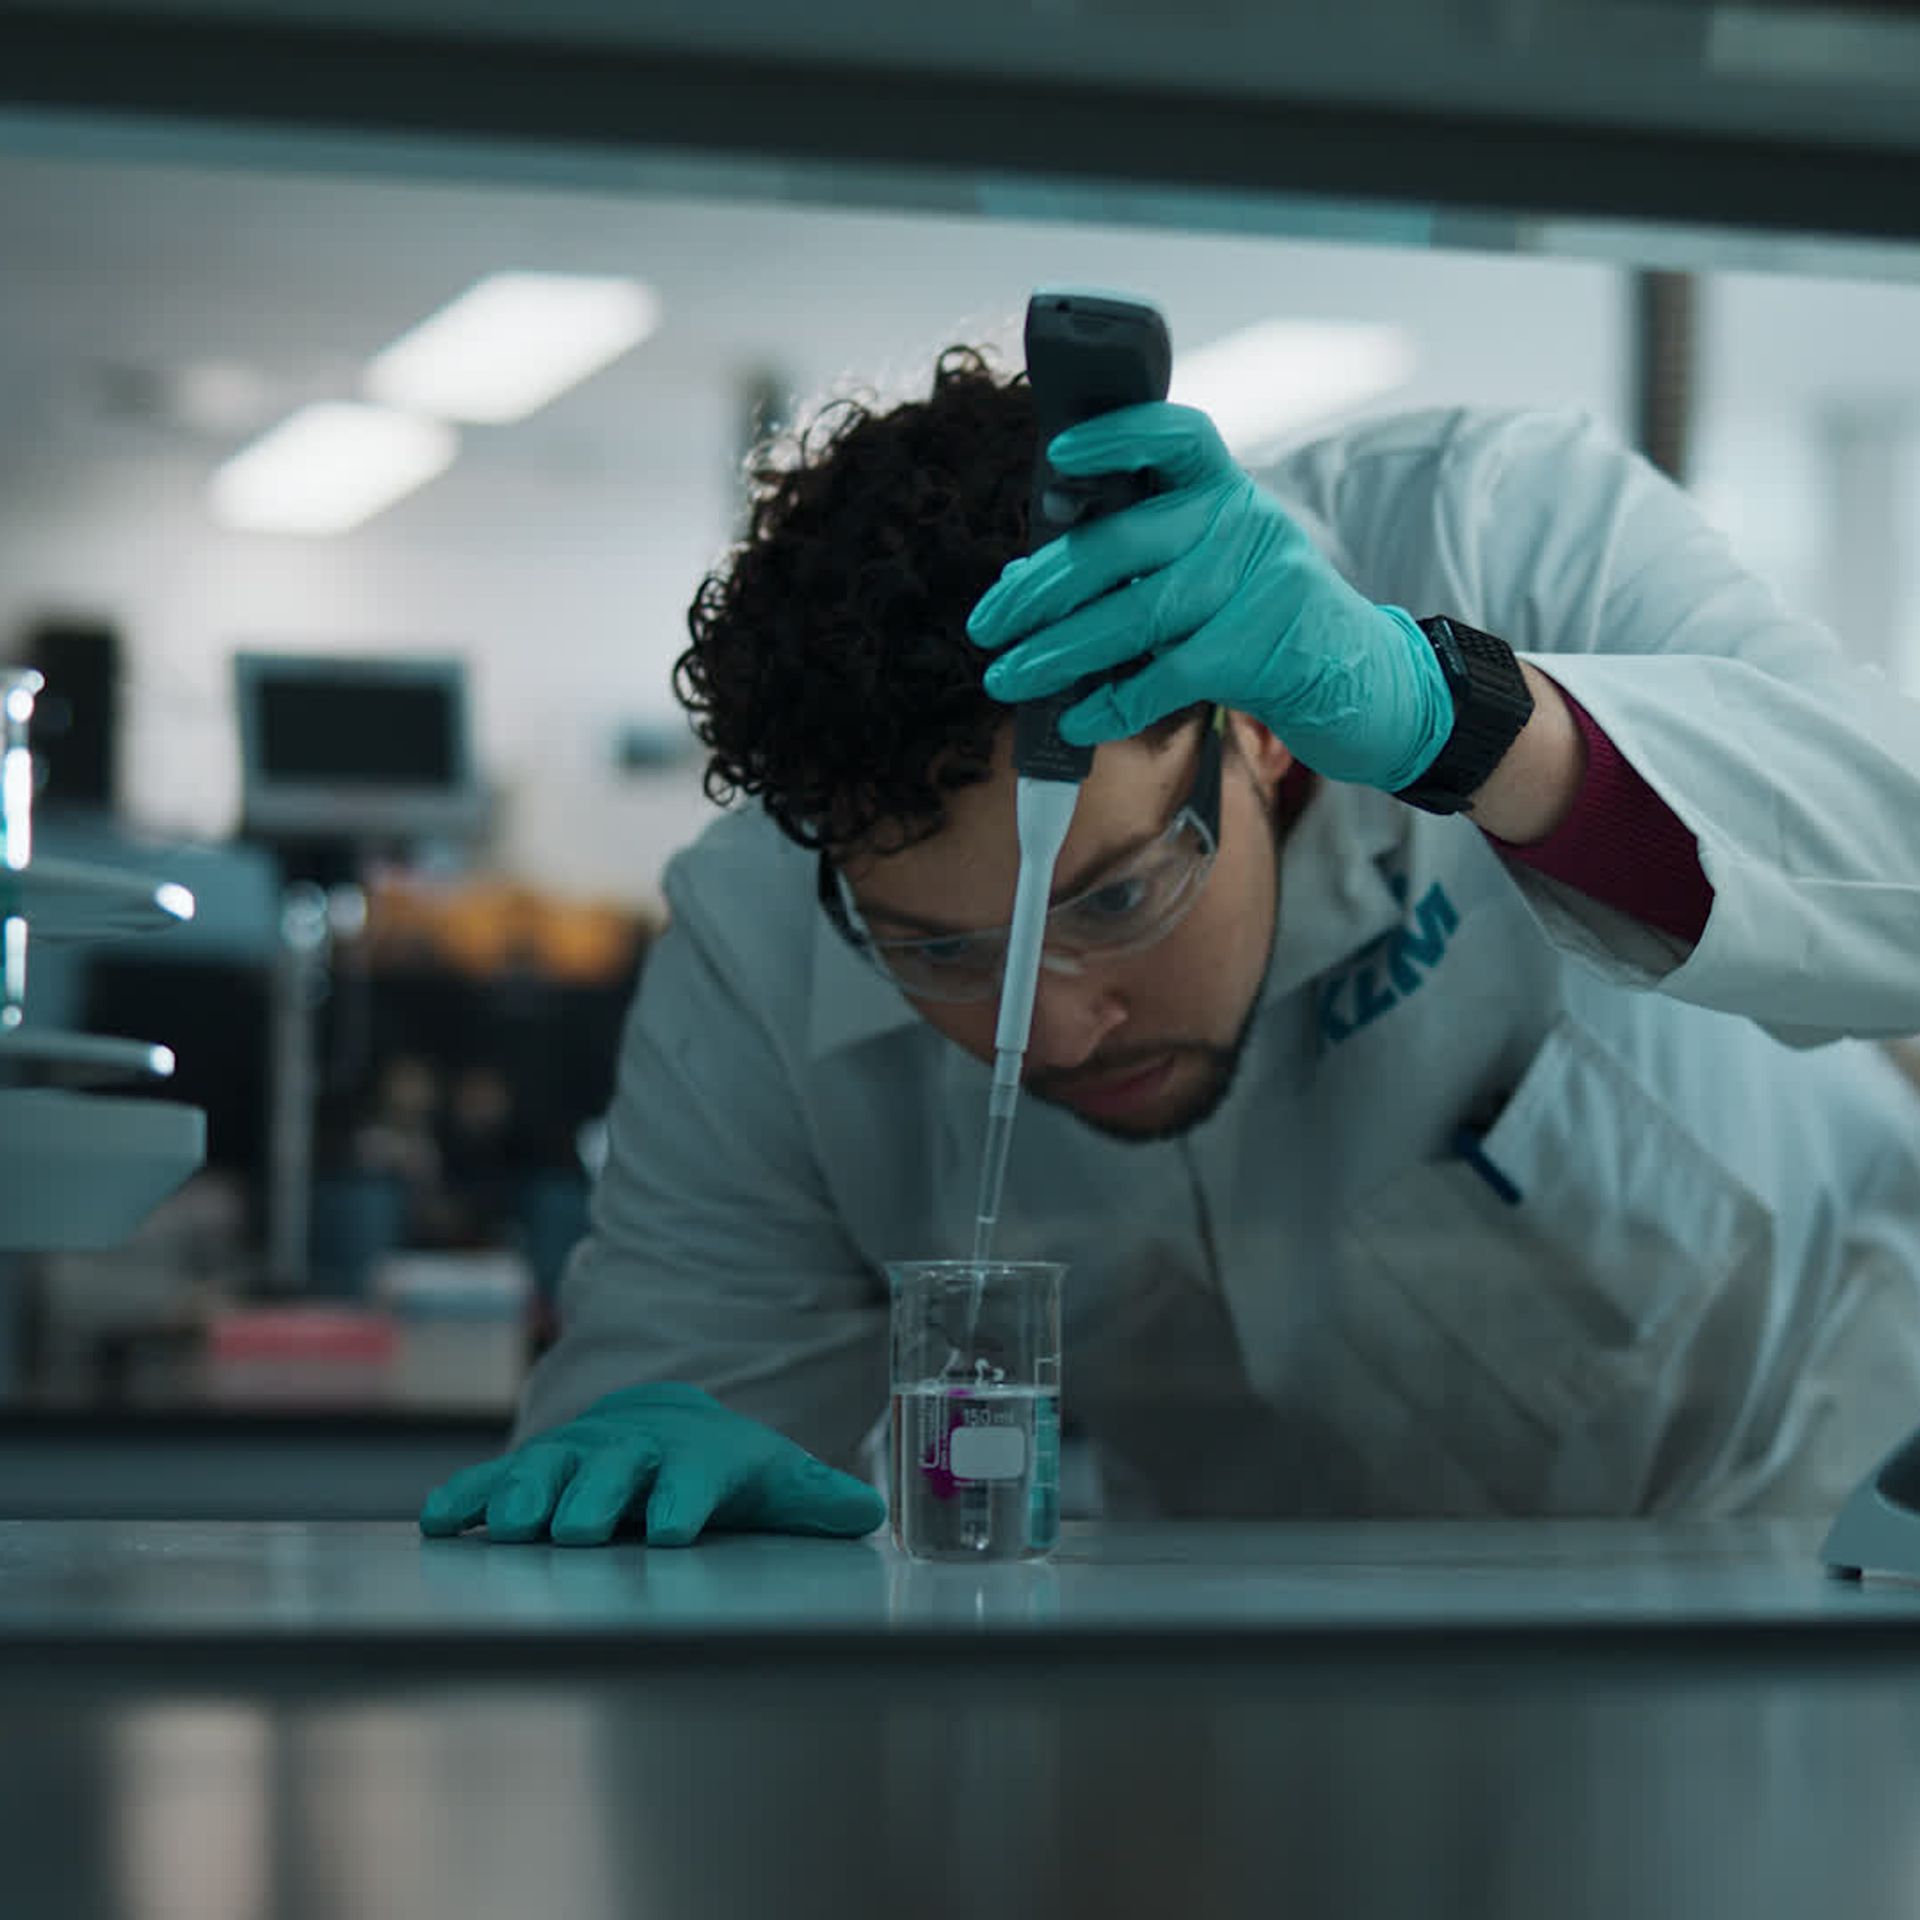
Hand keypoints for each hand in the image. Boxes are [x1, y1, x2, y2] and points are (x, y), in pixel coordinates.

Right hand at [418, 1383, 885, 1547]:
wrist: (665, 1416)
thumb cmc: (721, 1464)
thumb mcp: (769, 1478)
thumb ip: (810, 1497)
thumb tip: (868, 1510)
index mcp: (692, 1456)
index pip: (691, 1477)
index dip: (681, 1500)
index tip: (670, 1530)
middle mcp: (631, 1451)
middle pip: (612, 1472)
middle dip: (594, 1499)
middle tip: (575, 1531)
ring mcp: (578, 1455)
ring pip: (549, 1470)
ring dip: (527, 1496)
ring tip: (510, 1528)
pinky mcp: (533, 1469)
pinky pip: (494, 1479)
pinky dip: (466, 1497)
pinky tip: (440, 1523)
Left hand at [967, 402, 1453, 791]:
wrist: (1357, 677)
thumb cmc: (1256, 616)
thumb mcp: (1209, 563)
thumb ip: (1136, 557)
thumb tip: (1027, 574)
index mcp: (1221, 486)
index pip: (1172, 437)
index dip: (1115, 438)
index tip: (1058, 454)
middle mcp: (1240, 521)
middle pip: (1121, 544)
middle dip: (1039, 589)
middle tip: (986, 625)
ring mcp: (1256, 582)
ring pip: (1134, 616)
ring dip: (1056, 654)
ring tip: (1006, 679)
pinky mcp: (1260, 647)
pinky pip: (1166, 676)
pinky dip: (1112, 704)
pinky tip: (1076, 720)